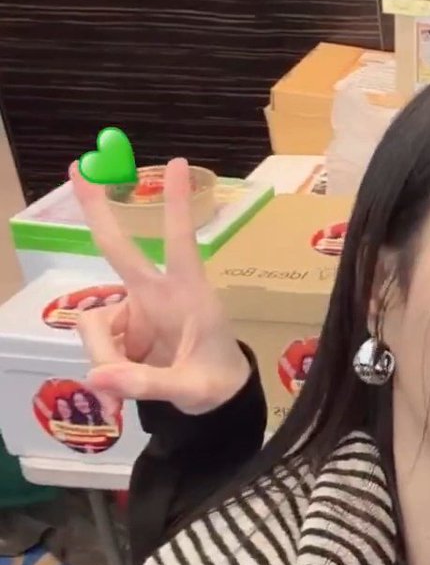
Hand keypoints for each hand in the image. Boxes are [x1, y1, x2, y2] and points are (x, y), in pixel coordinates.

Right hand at [70, 158, 249, 415]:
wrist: (217, 399)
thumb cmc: (215, 384)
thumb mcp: (191, 390)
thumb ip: (146, 383)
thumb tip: (96, 375)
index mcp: (187, 295)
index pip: (181, 243)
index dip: (177, 206)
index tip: (179, 164)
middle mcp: (156, 295)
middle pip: (119, 250)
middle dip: (97, 211)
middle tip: (77, 169)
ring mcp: (135, 311)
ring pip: (94, 326)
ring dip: (103, 358)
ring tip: (124, 392)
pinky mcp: (122, 329)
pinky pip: (96, 345)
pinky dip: (103, 369)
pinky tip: (119, 390)